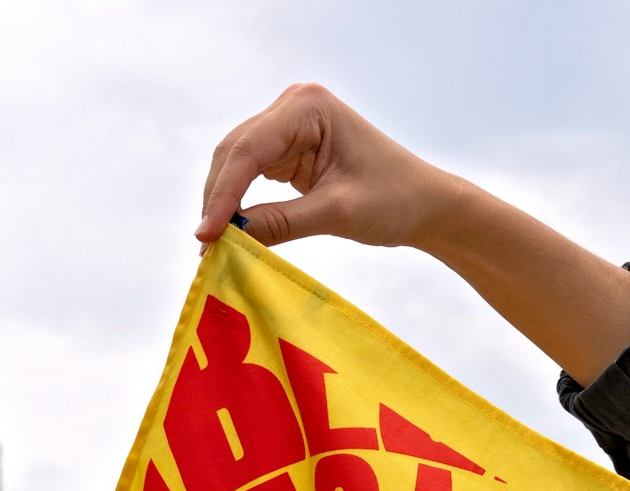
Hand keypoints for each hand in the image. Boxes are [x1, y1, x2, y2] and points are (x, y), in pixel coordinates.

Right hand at [196, 84, 453, 251]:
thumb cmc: (393, 200)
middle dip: (218, 199)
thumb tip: (231, 237)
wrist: (424, 202)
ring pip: (238, 163)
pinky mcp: (289, 148)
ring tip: (214, 245)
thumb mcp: (336, 213)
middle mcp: (293, 106)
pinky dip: (239, 203)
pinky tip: (232, 231)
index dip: (223, 194)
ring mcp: (289, 125)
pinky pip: (253, 174)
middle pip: (236, 152)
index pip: (249, 150)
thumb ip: (282, 222)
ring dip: (223, 202)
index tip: (206, 234)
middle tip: (205, 247)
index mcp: (308, 106)